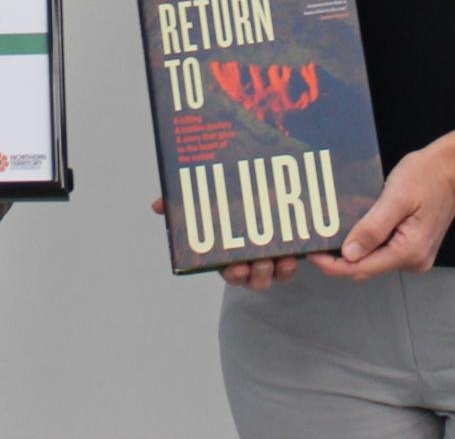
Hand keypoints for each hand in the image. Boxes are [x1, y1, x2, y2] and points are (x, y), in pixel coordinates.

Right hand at [150, 196, 302, 289]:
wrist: (270, 177)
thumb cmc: (231, 192)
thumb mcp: (206, 195)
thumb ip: (179, 201)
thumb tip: (155, 205)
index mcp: (228, 248)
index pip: (226, 268)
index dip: (232, 272)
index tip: (236, 267)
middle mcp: (250, 255)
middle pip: (252, 277)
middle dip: (256, 274)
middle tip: (260, 262)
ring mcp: (273, 253)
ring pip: (275, 274)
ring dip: (278, 271)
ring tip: (282, 259)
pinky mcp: (294, 247)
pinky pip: (294, 263)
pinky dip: (296, 262)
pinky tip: (299, 254)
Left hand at [310, 131, 454, 281]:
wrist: (452, 167)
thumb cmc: (426, 175)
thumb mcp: (396, 197)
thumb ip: (373, 228)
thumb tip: (349, 254)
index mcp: (410, 251)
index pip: (362, 268)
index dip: (333, 265)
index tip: (312, 254)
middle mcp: (414, 260)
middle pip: (367, 268)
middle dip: (340, 259)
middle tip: (316, 242)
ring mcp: (416, 256)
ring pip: (375, 260)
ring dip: (353, 250)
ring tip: (331, 233)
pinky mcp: (414, 247)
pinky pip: (384, 251)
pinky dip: (367, 244)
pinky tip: (354, 230)